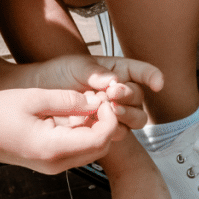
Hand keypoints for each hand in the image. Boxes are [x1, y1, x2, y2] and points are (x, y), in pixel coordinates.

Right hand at [0, 88, 123, 174]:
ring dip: (95, 127)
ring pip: (91, 149)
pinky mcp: (49, 162)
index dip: (109, 116)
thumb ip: (67, 100)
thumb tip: (96, 100)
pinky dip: (83, 132)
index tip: (102, 96)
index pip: (101, 138)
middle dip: (106, 122)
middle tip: (98, 98)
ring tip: (86, 102)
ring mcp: (53, 166)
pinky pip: (77, 149)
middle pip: (101, 147)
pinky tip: (74, 113)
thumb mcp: (33, 98)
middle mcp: (56, 163)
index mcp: (53, 148)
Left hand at [27, 54, 163, 129]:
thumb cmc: (59, 73)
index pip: (142, 73)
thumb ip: (96, 73)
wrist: (40, 92)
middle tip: (113, 93)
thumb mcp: (77, 66)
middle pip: (140, 98)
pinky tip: (98, 121)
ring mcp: (114, 112)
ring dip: (126, 114)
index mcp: (118, 72)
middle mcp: (120, 93)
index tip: (158, 83)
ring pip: (136, 118)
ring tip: (109, 109)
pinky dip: (112, 128)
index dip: (152, 76)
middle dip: (130, 96)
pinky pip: (119, 132)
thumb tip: (114, 81)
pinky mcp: (104, 129)